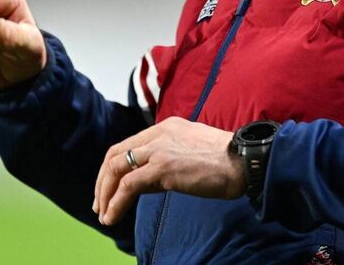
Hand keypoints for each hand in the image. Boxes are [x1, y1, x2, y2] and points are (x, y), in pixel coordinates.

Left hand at [92, 117, 243, 225]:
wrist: (243, 162)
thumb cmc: (225, 162)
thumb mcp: (191, 151)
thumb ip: (167, 159)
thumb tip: (147, 181)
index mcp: (165, 127)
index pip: (127, 145)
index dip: (112, 168)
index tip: (109, 188)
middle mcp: (158, 134)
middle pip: (115, 154)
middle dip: (103, 181)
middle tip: (99, 204)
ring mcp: (159, 149)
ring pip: (116, 169)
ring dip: (105, 195)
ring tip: (104, 215)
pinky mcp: (163, 167)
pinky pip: (128, 185)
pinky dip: (116, 202)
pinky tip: (113, 216)